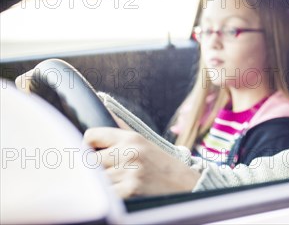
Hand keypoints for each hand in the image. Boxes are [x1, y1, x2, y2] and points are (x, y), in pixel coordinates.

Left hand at [83, 127, 200, 197]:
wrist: (186, 186)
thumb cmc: (162, 165)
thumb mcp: (144, 143)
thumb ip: (120, 130)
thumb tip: (102, 104)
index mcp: (131, 139)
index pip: (91, 136)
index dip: (89, 146)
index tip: (96, 154)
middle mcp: (129, 153)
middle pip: (90, 161)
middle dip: (97, 169)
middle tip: (110, 173)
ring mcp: (129, 173)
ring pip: (97, 180)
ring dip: (104, 185)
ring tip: (120, 184)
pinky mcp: (129, 192)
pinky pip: (105, 196)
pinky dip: (111, 197)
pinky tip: (124, 194)